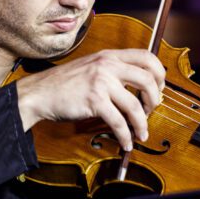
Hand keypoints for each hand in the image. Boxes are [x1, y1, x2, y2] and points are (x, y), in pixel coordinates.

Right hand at [16, 49, 165, 150]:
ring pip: (135, 105)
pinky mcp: (94, 100)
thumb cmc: (66, 83)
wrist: (40, 92)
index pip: (147, 57)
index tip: (159, 88)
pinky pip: (118, 122)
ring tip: (141, 134)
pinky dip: (125, 136)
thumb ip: (114, 71)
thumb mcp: (93, 67)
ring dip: (142, 124)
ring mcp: (101, 82)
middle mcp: (108, 65)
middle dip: (155, 100)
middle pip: (148, 80)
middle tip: (151, 111)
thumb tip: (141, 87)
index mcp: (111, 55)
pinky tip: (126, 142)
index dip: (159, 74)